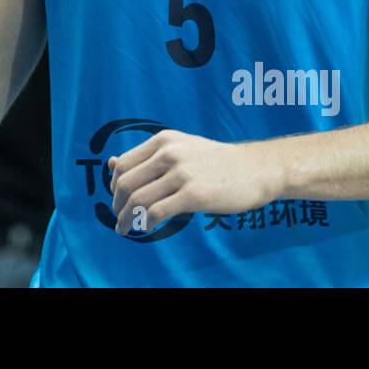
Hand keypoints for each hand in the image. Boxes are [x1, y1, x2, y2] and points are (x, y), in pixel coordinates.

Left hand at [107, 130, 279, 235]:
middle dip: (116, 204)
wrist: (257, 168)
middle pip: (125, 182)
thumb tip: (110, 164)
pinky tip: (146, 228)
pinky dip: (145, 223)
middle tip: (118, 217)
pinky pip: (157, 212)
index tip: (117, 199)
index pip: (124, 164)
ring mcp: (181, 173)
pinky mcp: (194, 194)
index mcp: (164, 140)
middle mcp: (169, 153)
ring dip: (126, 218)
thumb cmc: (218, 162)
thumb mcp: (181, 148)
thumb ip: (148, 156)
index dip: (114, 185)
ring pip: (138, 199)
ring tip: (124, 228)